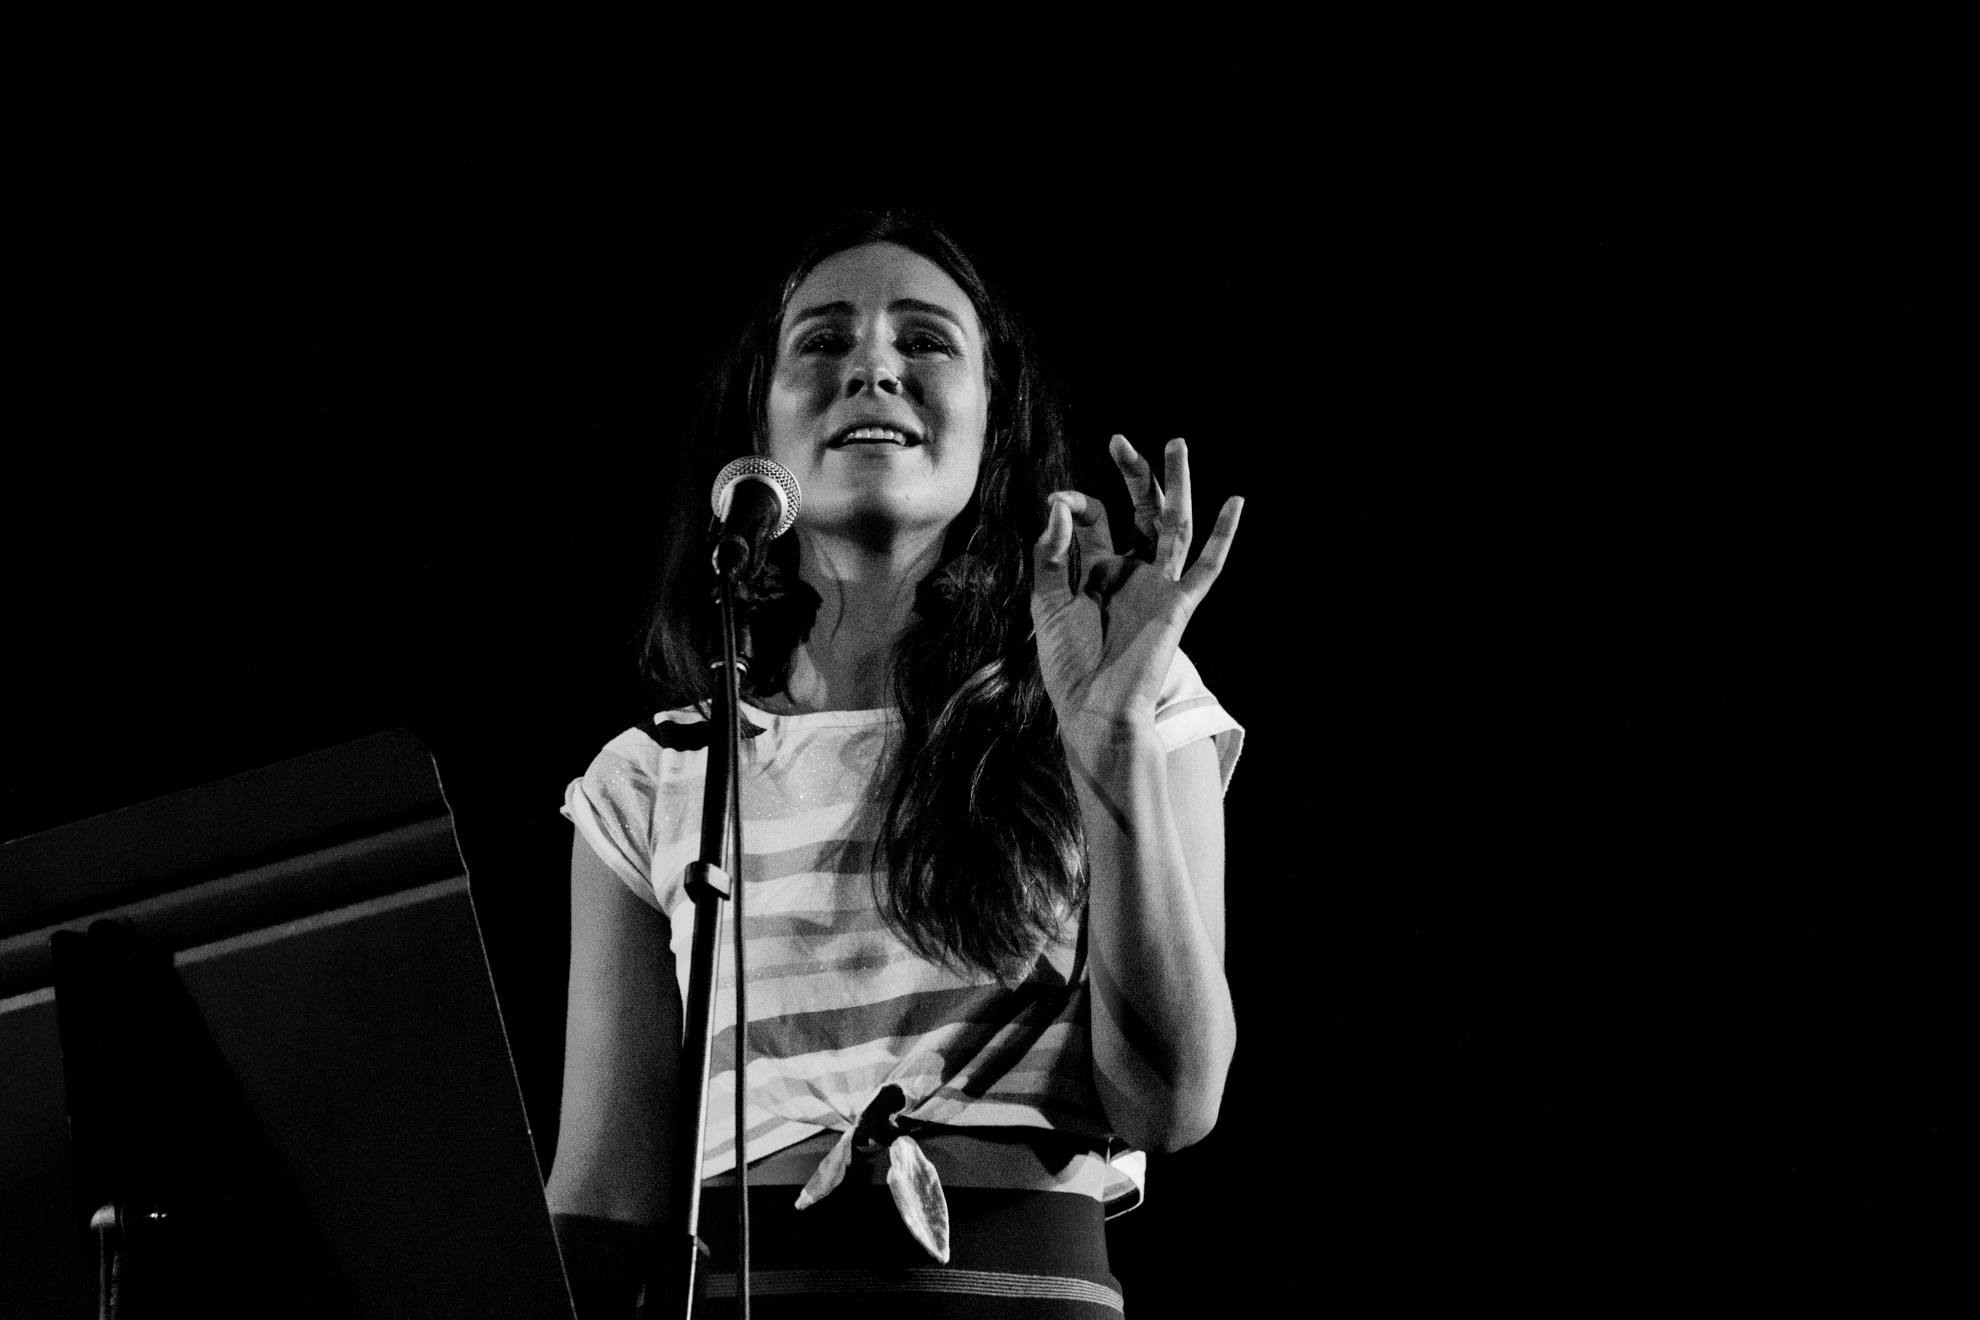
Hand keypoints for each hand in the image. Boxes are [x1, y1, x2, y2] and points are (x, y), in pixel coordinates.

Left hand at [1030, 435, 1242, 754]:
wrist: (1091, 709)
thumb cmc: (1068, 664)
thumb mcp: (1046, 601)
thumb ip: (1051, 553)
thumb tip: (1059, 505)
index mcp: (1098, 569)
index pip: (1094, 518)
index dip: (1074, 504)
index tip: (1057, 503)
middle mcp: (1131, 571)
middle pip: (1140, 511)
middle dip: (1133, 475)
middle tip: (1120, 441)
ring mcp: (1156, 586)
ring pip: (1174, 525)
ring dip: (1176, 485)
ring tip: (1177, 444)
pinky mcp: (1176, 605)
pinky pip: (1205, 567)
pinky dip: (1221, 536)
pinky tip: (1235, 503)